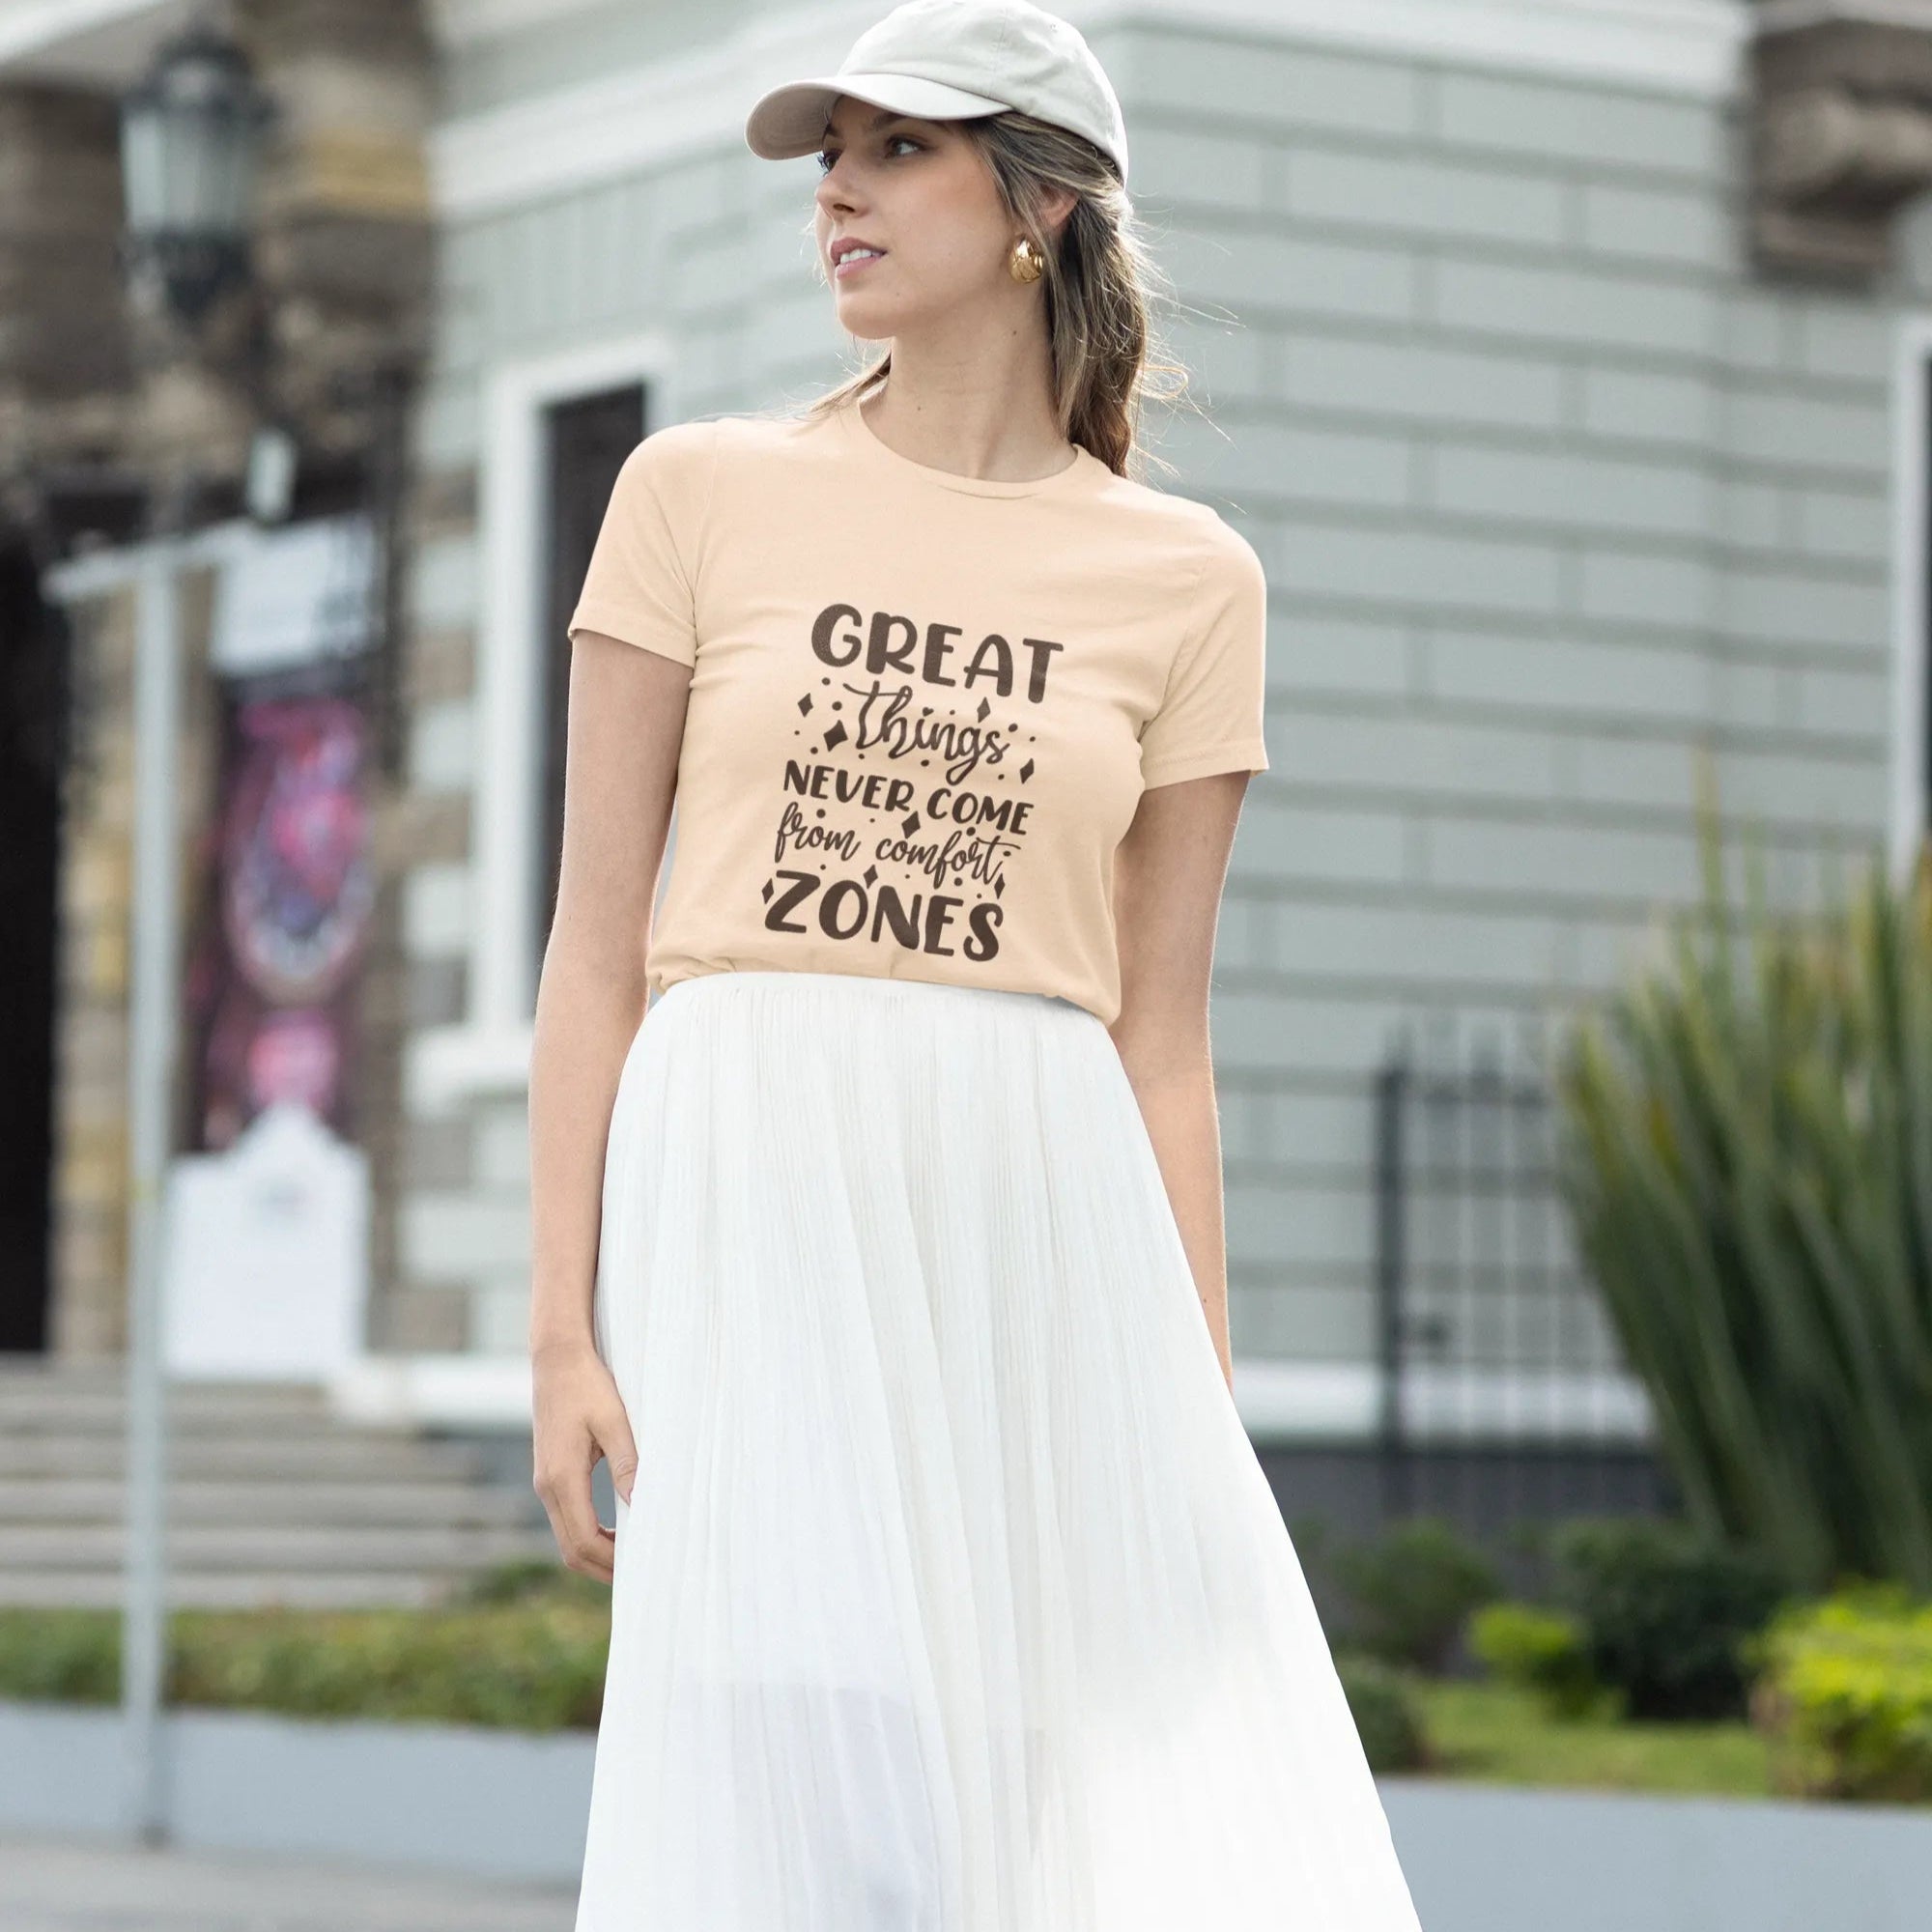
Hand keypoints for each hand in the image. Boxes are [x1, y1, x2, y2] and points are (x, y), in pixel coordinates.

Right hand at [531, 1339, 638, 1584]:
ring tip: (633, 1556)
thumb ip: (626, 1464)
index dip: (612, 1563)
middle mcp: (547, 1486)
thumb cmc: (588, 1385)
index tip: (643, 1568)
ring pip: (566, 1536)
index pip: (585, 1540)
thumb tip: (642, 1504)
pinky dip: (587, 1534)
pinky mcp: (548, 1473)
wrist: (557, 1358)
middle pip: (571, 1550)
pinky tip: (615, 1529)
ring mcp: (544, 1481)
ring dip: (596, 1553)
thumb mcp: (614, 1421)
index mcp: (562, 1478)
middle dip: (603, 1568)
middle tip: (642, 1574)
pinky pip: (565, 1518)